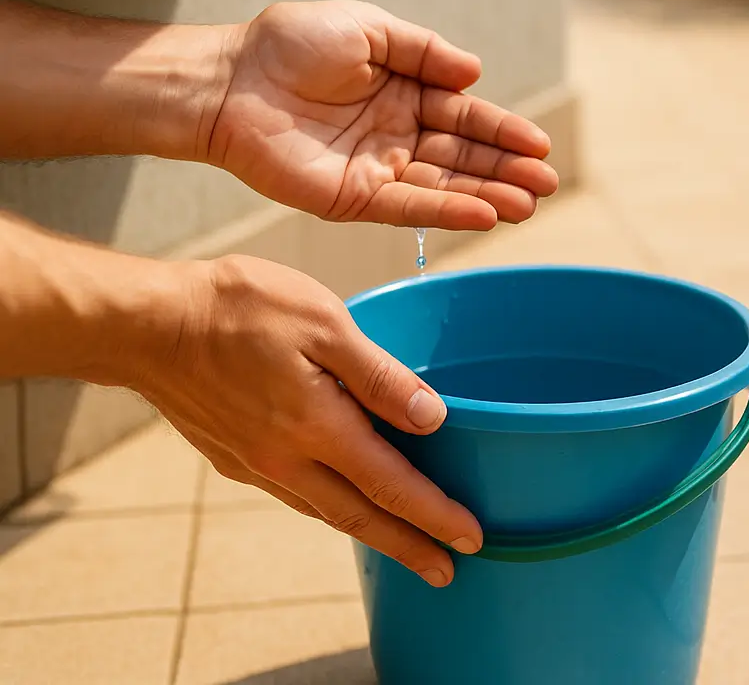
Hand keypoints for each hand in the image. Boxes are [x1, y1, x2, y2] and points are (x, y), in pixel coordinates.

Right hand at [138, 254, 479, 586]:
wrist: (146, 324)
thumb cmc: (239, 308)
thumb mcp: (324, 323)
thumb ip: (379, 375)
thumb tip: (432, 417)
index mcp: (316, 427)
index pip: (390, 485)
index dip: (434, 515)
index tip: (470, 538)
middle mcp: (285, 459)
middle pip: (361, 517)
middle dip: (410, 546)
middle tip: (448, 571)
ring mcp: (254, 462)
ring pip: (325, 510)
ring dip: (371, 532)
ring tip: (405, 543)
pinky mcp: (231, 455)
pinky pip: (294, 493)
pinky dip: (329, 507)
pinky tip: (342, 499)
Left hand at [206, 0, 557, 230]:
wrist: (228, 79)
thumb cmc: (288, 44)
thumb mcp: (368, 29)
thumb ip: (424, 50)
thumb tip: (475, 75)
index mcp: (405, 92)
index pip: (466, 116)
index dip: (503, 130)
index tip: (539, 145)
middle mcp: (397, 135)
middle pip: (463, 155)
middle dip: (506, 170)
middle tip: (546, 183)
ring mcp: (377, 169)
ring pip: (444, 185)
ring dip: (488, 195)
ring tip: (529, 204)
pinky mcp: (352, 198)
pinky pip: (408, 206)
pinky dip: (446, 210)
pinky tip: (484, 214)